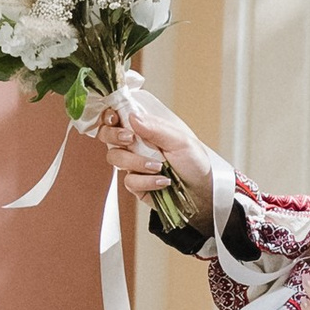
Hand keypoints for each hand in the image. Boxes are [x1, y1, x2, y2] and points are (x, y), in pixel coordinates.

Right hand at [89, 80, 214, 234]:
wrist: (202, 193)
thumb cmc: (194, 163)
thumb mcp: (180, 141)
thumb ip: (156, 129)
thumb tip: (133, 117)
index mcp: (146, 129)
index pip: (119, 116)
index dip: (110, 115)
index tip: (115, 119)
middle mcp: (136, 144)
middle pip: (107, 135)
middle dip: (114, 135)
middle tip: (129, 139)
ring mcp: (134, 164)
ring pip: (115, 157)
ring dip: (136, 161)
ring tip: (159, 166)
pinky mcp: (136, 184)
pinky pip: (129, 181)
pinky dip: (147, 181)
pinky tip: (163, 182)